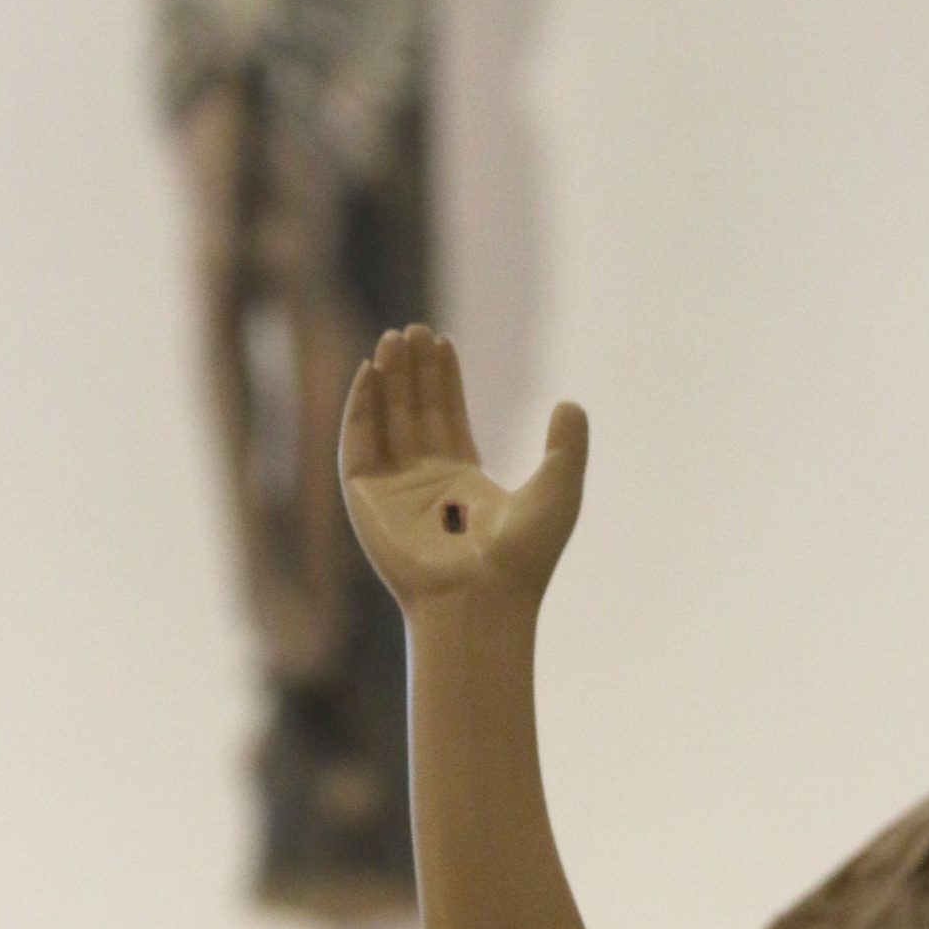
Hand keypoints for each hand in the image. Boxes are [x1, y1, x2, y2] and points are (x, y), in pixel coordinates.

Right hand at [339, 327, 587, 615]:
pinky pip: (358, 444)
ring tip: (393, 337)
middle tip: (414, 328)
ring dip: (387, 380)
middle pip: (414, 413)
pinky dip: (360, 408)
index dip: (444, 379)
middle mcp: (424, 483)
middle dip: (413, 371)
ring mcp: (393, 491)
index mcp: (464, 481)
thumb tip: (570, 403)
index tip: (442, 341)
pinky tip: (370, 372)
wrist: (482, 600)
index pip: (447, 417)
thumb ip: (566, 446)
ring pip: (385, 422)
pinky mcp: (365, 499)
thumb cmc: (523, 558)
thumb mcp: (558, 491)